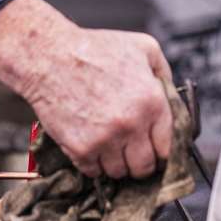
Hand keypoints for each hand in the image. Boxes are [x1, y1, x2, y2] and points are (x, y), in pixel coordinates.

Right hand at [0, 0, 172, 178]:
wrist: (48, 56)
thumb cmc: (91, 49)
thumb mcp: (142, 47)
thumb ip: (163, 72)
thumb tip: (171, 93)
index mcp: (152, 103)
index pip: (168, 148)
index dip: (161, 151)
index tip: (154, 151)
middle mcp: (132, 125)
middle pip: (144, 167)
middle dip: (139, 162)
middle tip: (131, 152)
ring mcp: (106, 140)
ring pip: (119, 173)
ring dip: (115, 164)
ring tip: (108, 147)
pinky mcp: (80, 149)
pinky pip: (93, 172)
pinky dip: (93, 164)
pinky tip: (91, 146)